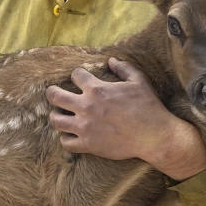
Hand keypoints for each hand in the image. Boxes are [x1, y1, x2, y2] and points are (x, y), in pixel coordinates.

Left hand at [46, 58, 205, 179]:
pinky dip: (66, 138)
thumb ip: (123, 68)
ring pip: (55, 120)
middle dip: (52, 92)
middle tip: (53, 93)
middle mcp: (86, 107)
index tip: (80, 78)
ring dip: (56, 116)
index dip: (77, 75)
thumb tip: (110, 60)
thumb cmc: (148, 106)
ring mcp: (85, 127)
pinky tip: (71, 135)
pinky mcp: (88, 145)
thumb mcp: (138, 81)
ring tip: (60, 115)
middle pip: (55, 96)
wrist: (154, 136)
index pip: (75, 75)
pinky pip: (65, 142)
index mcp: (97, 89)